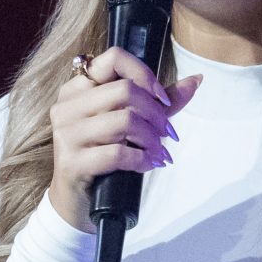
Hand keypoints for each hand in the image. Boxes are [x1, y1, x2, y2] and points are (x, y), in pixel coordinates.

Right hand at [46, 46, 201, 230]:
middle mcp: (67, 106)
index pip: (113, 58)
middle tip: (167, 133)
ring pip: (123, 121)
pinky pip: (117, 153)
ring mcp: (66, 134)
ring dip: (152, 139)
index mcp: (77, 88)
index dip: (145, 75)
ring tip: (159, 152)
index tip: (163, 100)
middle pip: (124, 90)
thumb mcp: (129, 126)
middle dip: (156, 113)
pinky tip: (149, 164)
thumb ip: (159, 102)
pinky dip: (141, 160)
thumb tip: (196, 81)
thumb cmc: (103, 158)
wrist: (77, 203)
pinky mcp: (71, 162)